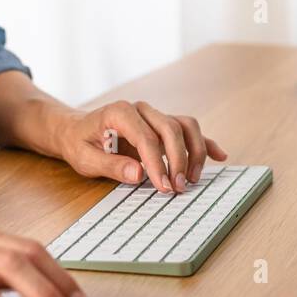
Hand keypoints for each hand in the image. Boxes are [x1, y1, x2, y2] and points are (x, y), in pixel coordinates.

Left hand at [54, 100, 227, 193]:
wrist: (76, 130)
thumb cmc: (80, 143)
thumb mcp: (85, 158)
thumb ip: (111, 165)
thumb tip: (138, 173)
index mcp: (120, 112)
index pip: (146, 138)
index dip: (158, 164)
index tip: (164, 187)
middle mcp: (141, 109)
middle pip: (171, 129)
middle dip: (179, 160)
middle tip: (179, 188)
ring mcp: (153, 115)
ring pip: (185, 126)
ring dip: (194, 152)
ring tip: (191, 179)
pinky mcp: (162, 125)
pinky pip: (188, 130)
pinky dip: (204, 142)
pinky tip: (219, 155)